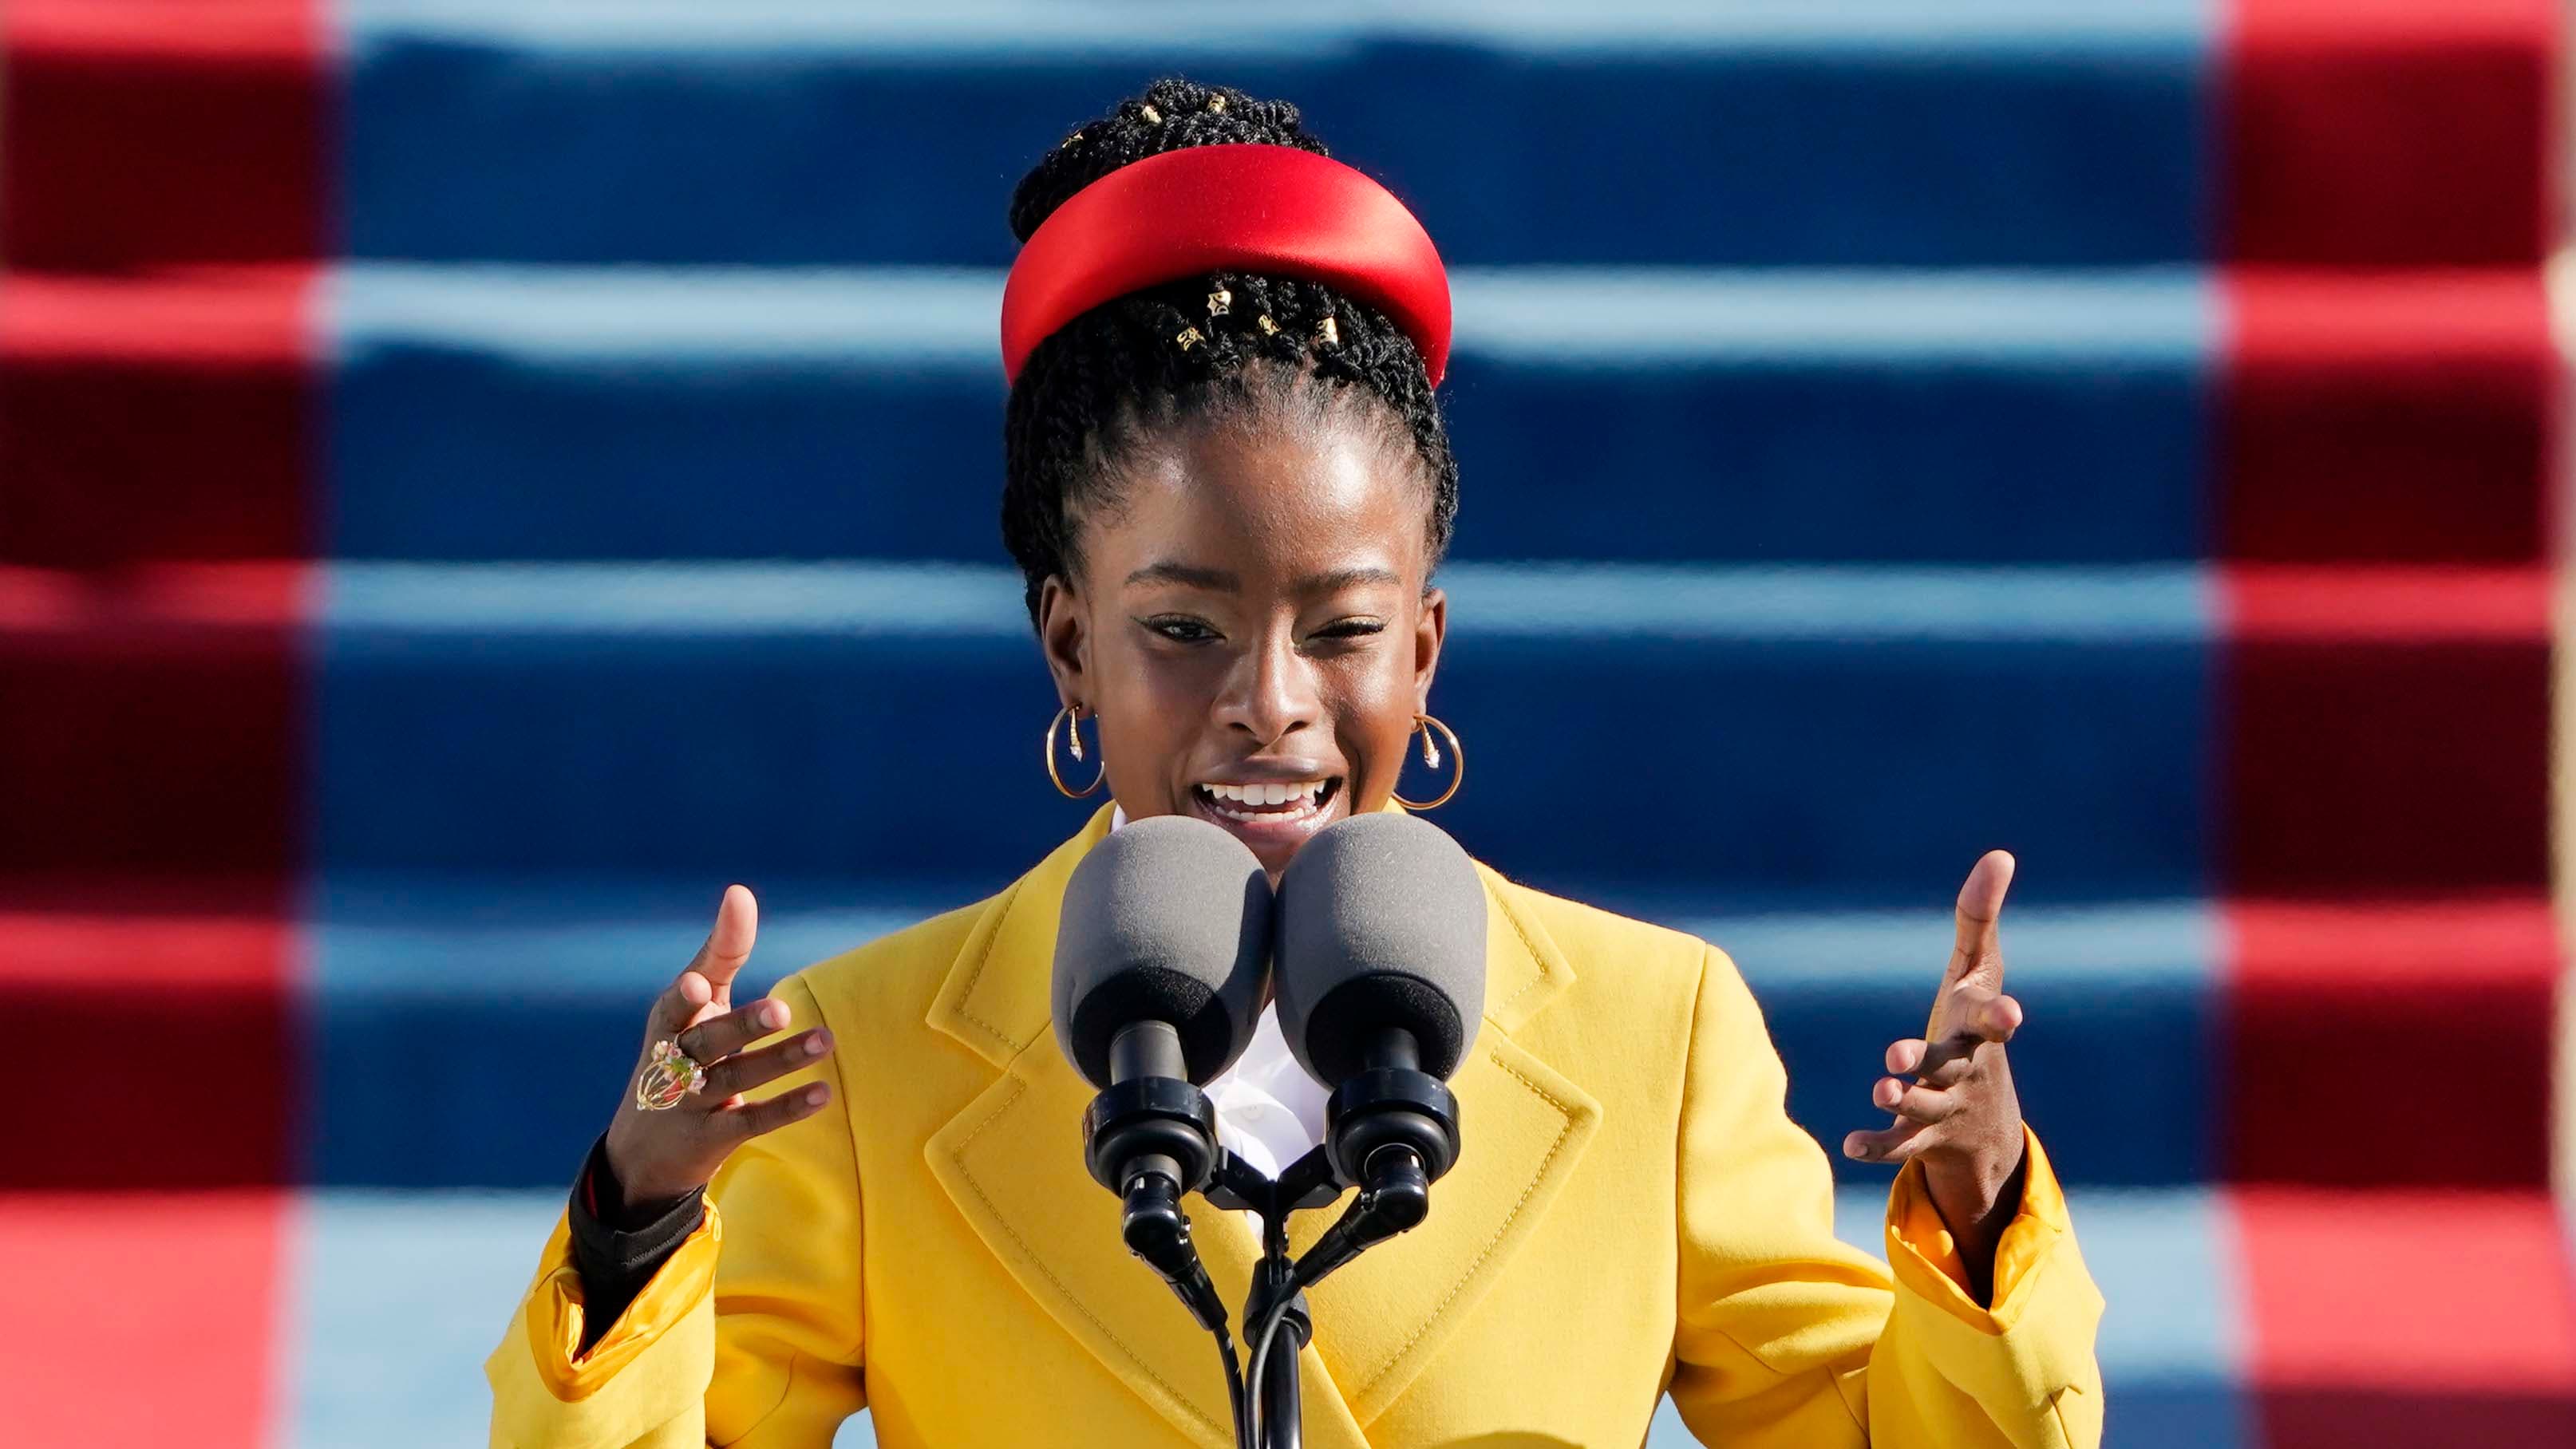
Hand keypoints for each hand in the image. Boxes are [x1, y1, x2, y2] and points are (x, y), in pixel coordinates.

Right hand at [602, 885, 836, 1207]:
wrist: (642, 1151)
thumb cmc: (678, 1052)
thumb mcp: (692, 1005)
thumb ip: (720, 952)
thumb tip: (739, 892)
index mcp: (668, 1025)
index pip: (676, 1005)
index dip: (687, 995)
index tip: (700, 983)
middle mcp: (673, 1063)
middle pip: (708, 1042)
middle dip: (742, 1025)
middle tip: (782, 1010)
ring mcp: (691, 1104)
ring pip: (736, 1079)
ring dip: (781, 1060)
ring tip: (825, 1039)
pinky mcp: (713, 1138)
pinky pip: (752, 1121)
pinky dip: (786, 1107)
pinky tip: (823, 1093)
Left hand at [1841, 850, 2028, 1298]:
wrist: (1987, 1128)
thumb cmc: (1975, 1028)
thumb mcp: (1977, 974)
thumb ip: (1980, 918)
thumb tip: (2000, 855)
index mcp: (1979, 1031)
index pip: (1993, 1022)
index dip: (2000, 1018)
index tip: (2009, 1014)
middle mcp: (1966, 1070)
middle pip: (1952, 1066)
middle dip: (1929, 1061)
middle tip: (1894, 1055)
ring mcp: (1945, 1106)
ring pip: (1924, 1106)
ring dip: (1901, 1099)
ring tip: (1880, 1089)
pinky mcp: (1921, 1137)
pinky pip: (1900, 1146)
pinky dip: (1878, 1147)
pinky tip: (1849, 1145)